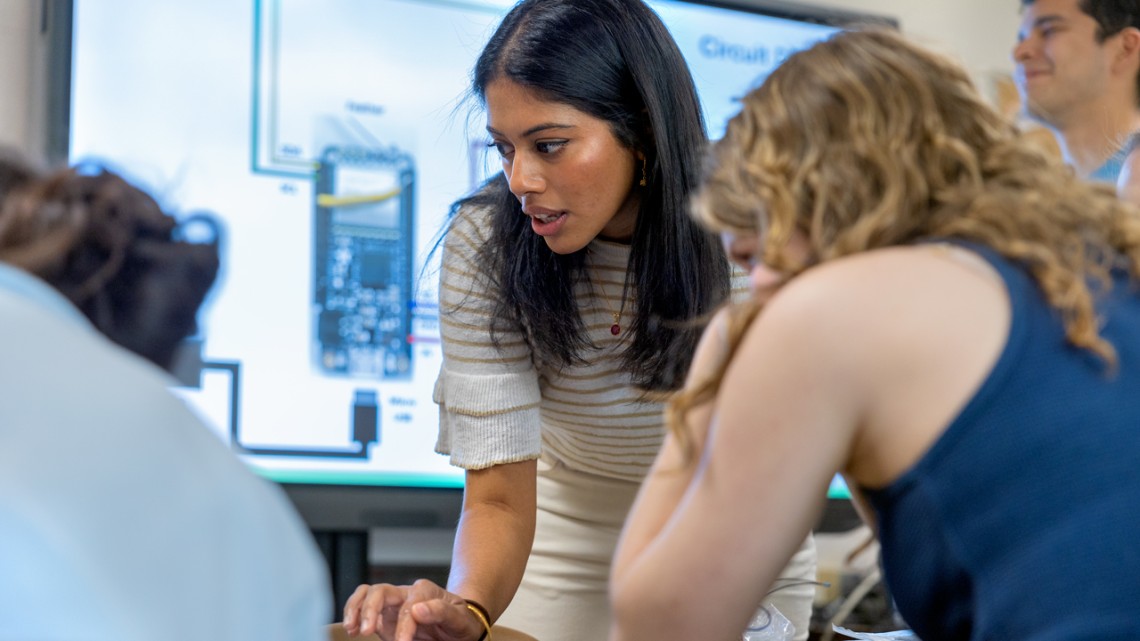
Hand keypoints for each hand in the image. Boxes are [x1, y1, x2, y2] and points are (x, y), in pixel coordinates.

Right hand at [342, 579, 485, 640]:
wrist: (460, 627)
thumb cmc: (461, 621)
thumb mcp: (460, 618)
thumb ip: (441, 612)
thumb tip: (417, 609)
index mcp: (425, 591)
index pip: (408, 607)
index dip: (403, 626)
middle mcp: (406, 594)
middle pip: (381, 591)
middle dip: (370, 610)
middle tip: (365, 631)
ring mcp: (393, 604)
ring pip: (368, 594)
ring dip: (356, 608)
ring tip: (352, 628)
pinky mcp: (385, 617)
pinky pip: (364, 607)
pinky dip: (354, 612)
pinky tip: (351, 628)